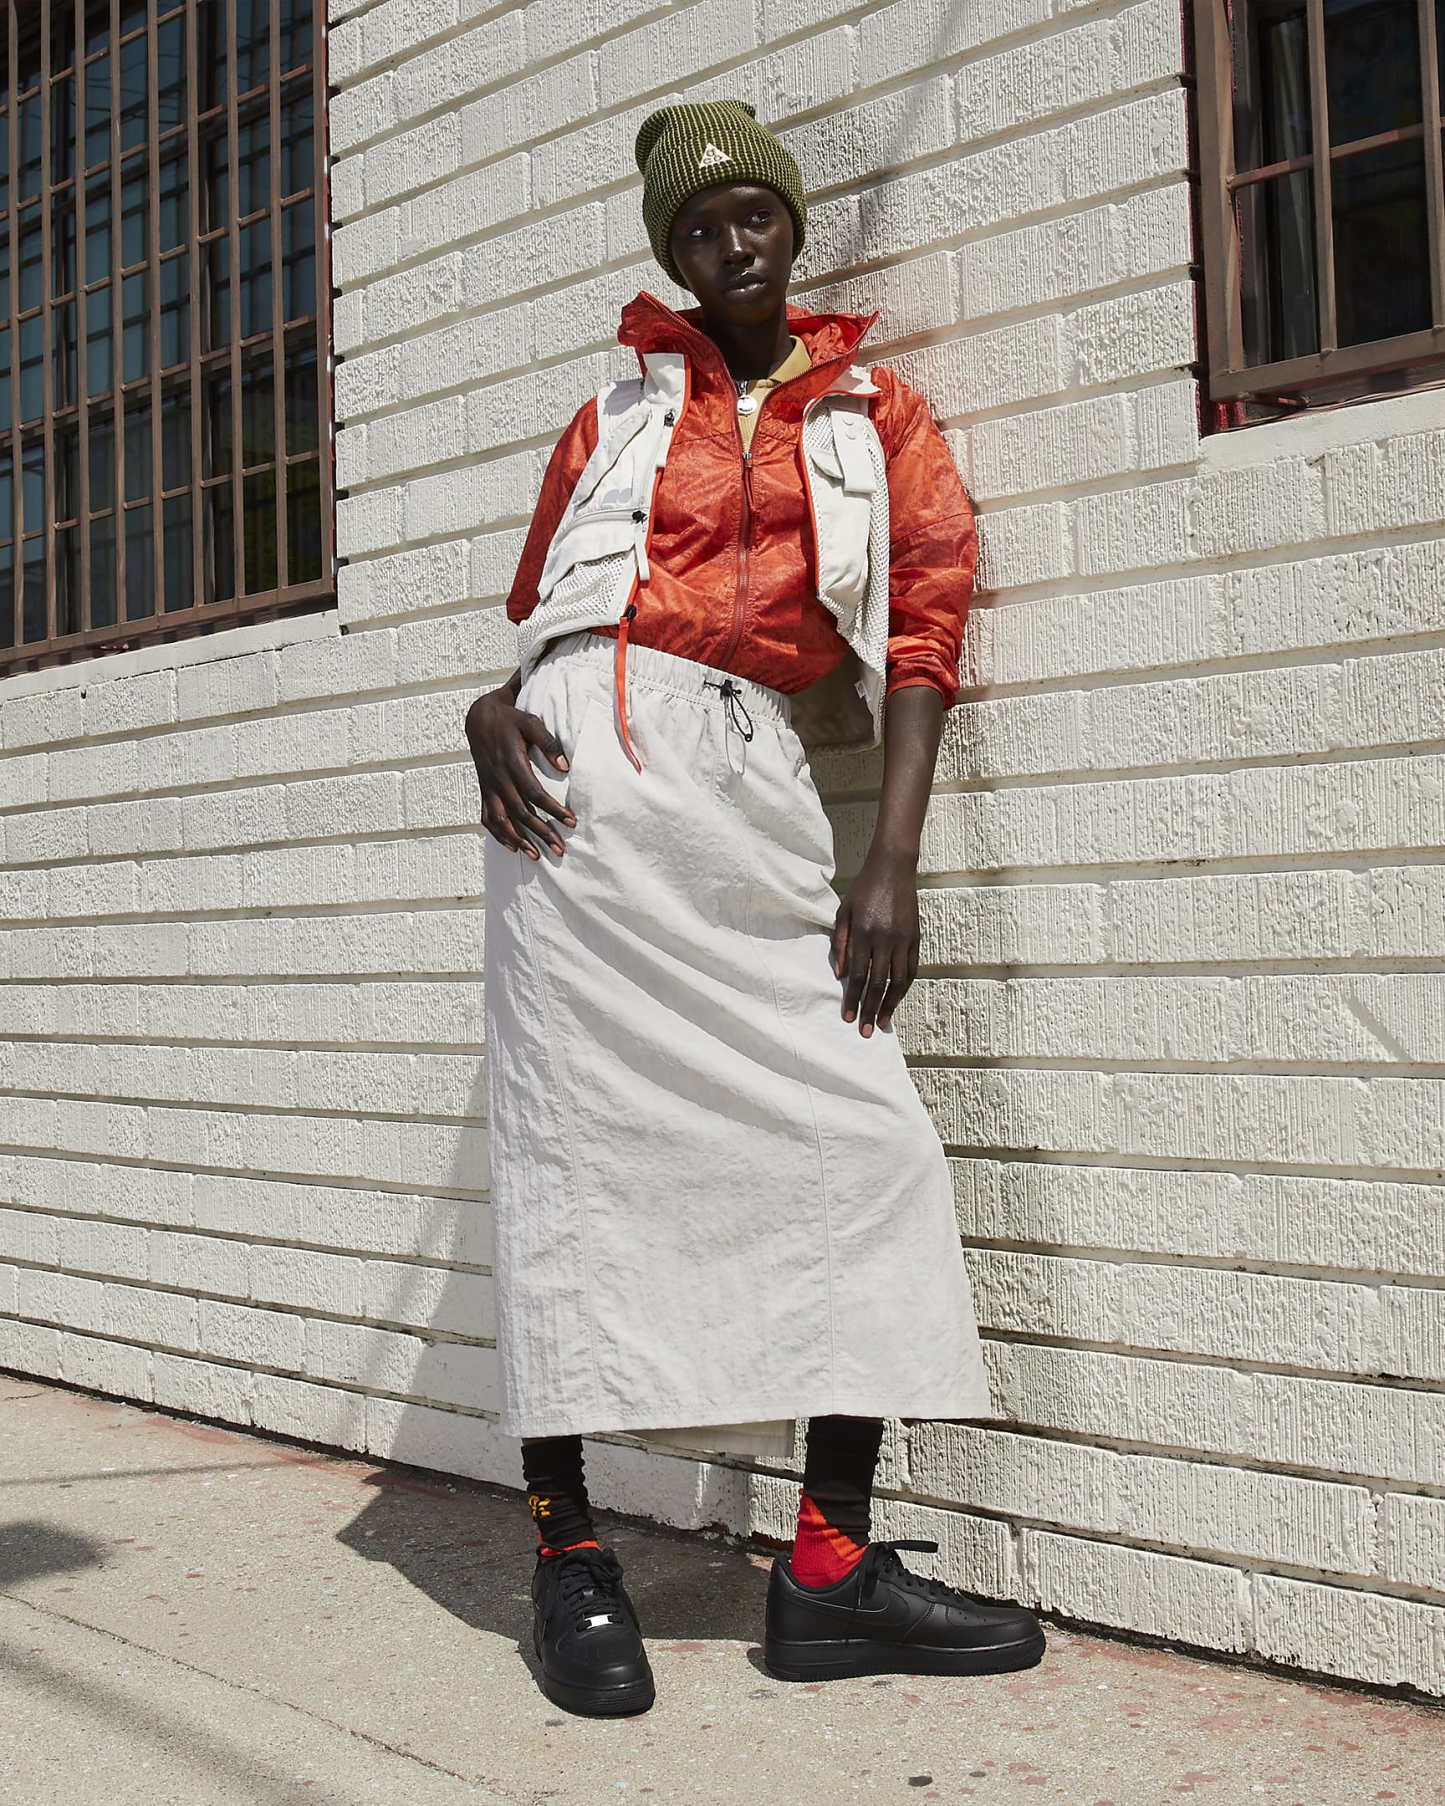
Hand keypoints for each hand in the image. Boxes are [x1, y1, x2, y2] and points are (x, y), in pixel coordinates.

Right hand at [464, 677, 574, 859]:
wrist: (478, 718)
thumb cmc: (510, 719)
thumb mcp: (530, 722)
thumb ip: (548, 743)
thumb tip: (565, 767)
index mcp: (511, 762)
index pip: (534, 793)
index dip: (553, 810)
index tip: (571, 822)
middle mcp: (498, 778)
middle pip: (521, 813)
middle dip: (541, 832)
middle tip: (560, 848)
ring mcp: (489, 786)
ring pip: (502, 820)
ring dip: (519, 840)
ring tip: (536, 856)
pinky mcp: (484, 790)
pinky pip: (487, 818)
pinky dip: (498, 834)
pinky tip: (512, 847)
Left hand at [830, 849, 919, 1036]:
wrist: (893, 868)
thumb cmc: (863, 890)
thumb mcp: (844, 912)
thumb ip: (839, 944)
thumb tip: (838, 975)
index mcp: (864, 934)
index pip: (856, 975)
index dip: (852, 999)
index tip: (848, 1018)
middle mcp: (884, 940)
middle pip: (877, 984)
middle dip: (870, 1010)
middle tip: (865, 1031)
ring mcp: (903, 940)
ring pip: (897, 981)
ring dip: (889, 1005)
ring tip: (882, 1023)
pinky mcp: (915, 938)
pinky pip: (911, 970)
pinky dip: (904, 988)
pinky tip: (896, 1000)